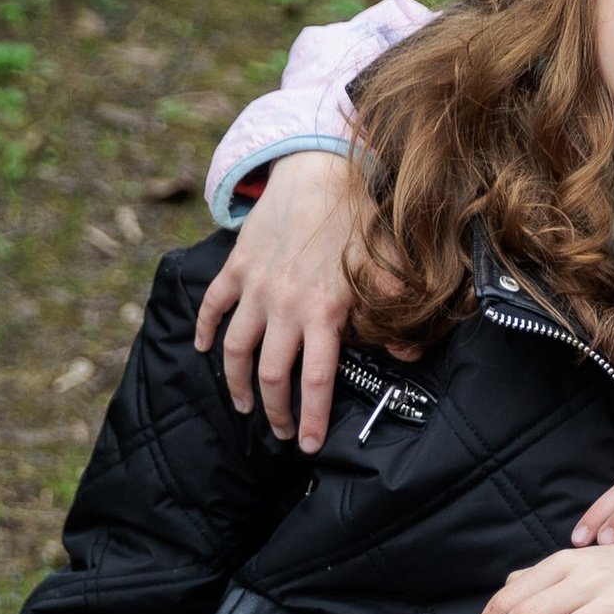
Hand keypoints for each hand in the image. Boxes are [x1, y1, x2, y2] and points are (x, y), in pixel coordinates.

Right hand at [193, 151, 393, 453]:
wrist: (315, 169)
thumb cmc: (354, 217)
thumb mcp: (383, 265)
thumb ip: (392, 311)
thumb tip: (410, 353)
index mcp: (324, 310)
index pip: (317, 379)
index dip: (314, 417)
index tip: (310, 445)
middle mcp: (285, 305)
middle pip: (272, 374)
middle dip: (275, 411)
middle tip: (281, 431)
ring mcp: (256, 288)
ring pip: (236, 349)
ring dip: (236, 383)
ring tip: (242, 404)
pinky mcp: (236, 268)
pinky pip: (213, 306)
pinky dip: (205, 330)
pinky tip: (203, 349)